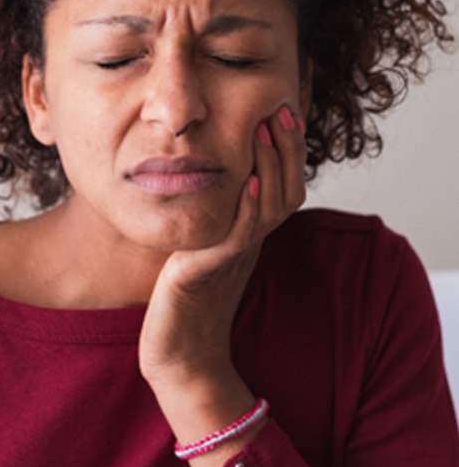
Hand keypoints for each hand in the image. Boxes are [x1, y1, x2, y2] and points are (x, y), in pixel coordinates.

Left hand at [138, 104, 306, 402]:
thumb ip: (216, 221)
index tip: (281, 111)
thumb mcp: (205, 251)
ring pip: (267, 208)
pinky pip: (238, 237)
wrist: (180, 357)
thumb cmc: (185, 305)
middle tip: (282, 109)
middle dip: (285, 148)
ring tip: (264, 129)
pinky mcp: (210, 273)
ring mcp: (234, 259)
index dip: (287, 152)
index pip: (281, 187)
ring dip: (269, 166)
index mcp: (250, 237)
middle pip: (284, 191)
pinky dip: (245, 208)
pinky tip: (244, 182)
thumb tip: (214, 185)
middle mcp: (250, 245)